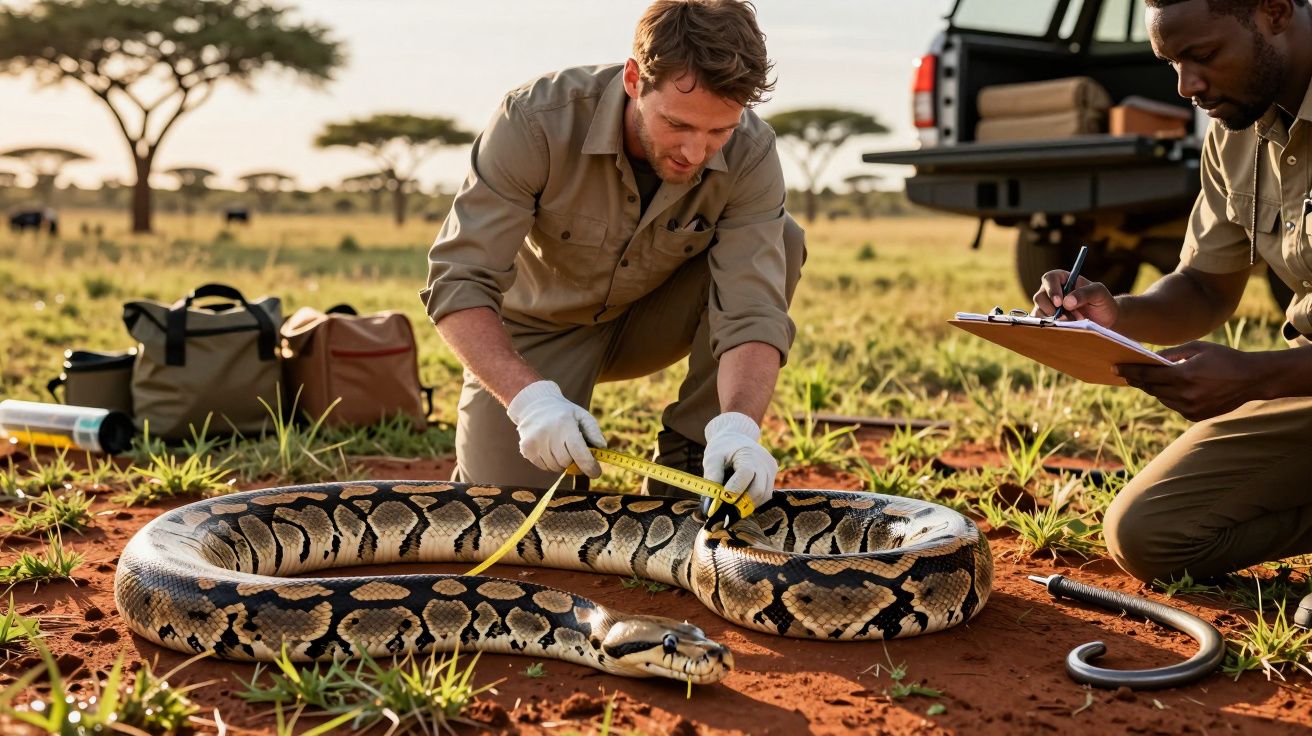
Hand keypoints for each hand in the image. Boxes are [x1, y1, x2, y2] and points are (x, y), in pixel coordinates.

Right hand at [506, 380, 605, 475]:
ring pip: (555, 467)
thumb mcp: (582, 416)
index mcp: (565, 425)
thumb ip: (594, 431)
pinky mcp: (526, 449)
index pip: (579, 453)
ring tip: (560, 447)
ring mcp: (535, 442)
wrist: (534, 405)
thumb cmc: (563, 413)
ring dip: (561, 463)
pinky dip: (550, 463)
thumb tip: (602, 448)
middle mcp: (549, 434)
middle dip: (574, 461)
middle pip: (567, 462)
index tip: (596, 473)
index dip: (589, 466)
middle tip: (574, 452)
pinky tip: (549, 449)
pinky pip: (544, 467)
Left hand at [703, 412, 777, 509]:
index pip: (746, 474)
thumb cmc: (722, 449)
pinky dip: (753, 500)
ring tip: (731, 503)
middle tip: (724, 511)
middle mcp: (764, 462)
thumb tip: (709, 505)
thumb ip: (711, 479)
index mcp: (748, 454)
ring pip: (764, 496)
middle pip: (758, 490)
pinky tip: (741, 498)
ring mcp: (771, 469)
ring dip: (747, 504)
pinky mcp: (773, 475)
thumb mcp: (712, 459)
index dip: (735, 489)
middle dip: (741, 503)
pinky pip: (766, 494)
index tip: (721, 500)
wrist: (736, 437)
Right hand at [1032, 269, 1117, 326]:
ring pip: (1038, 311)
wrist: (1105, 320)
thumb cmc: (1102, 302)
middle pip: (1039, 296)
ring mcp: (1049, 307)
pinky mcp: (1049, 321)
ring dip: (1053, 319)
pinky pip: (1042, 324)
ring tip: (1072, 321)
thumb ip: (1084, 293)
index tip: (1059, 303)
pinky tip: (1065, 327)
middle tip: (1064, 316)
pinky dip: (1051, 327)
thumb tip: (1066, 302)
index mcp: (1063, 279)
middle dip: (1050, 308)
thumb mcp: (1098, 293)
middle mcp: (1052, 292)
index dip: (1051, 290)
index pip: (1049, 279)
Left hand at [1116, 342, 1264, 420]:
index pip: (1147, 375)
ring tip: (1144, 379)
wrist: (1252, 379)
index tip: (1114, 368)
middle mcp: (1186, 395)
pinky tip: (1169, 388)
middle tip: (1124, 373)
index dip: (1129, 372)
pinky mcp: (1195, 416)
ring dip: (1153, 389)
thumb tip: (1147, 359)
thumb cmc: (1224, 357)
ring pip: (1161, 398)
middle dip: (1137, 380)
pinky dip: (1169, 396)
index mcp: (1185, 376)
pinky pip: (1174, 405)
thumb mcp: (1197, 348)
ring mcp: (1190, 408)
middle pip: (1151, 388)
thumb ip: (1170, 354)